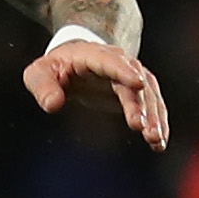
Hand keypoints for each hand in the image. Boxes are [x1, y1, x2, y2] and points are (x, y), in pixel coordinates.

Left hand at [24, 34, 170, 149]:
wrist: (75, 62)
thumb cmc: (55, 68)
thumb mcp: (39, 74)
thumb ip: (43, 87)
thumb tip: (53, 104)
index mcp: (93, 55)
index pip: (111, 61)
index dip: (124, 71)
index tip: (137, 83)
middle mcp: (119, 63)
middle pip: (134, 83)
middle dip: (140, 105)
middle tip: (142, 127)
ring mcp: (131, 77)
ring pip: (148, 95)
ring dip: (153, 117)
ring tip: (155, 140)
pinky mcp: (138, 92)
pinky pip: (152, 106)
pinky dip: (158, 123)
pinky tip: (159, 143)